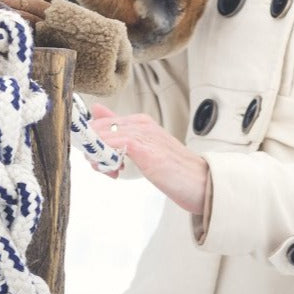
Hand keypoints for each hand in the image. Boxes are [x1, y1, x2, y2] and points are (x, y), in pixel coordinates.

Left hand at [90, 103, 208, 215]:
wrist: (202, 183)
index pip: (101, 123)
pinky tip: (114, 171)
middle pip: (98, 128)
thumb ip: (122, 133)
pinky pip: (113, 145)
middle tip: (103, 168)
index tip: (98, 160)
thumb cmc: (174, 169)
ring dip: (97, 157)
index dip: (93, 143)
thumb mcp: (146, 148)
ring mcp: (143, 135)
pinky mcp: (145, 150)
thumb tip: (97, 111)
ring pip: (102, 137)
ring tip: (111, 172)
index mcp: (141, 121)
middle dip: (92, 150)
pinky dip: (105, 158)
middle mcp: (141, 123)